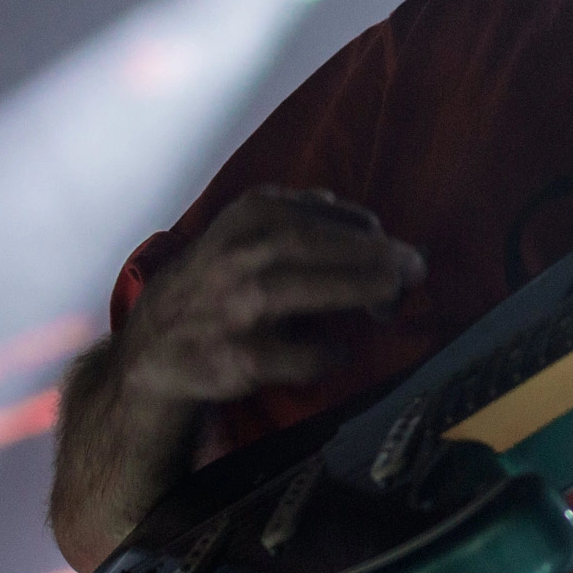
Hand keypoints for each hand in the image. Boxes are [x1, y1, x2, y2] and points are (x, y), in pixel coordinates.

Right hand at [117, 186, 426, 404]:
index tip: (402, 255)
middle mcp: (235, 255)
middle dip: (374, 257)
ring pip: (297, 291)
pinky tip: (338, 353)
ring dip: (355, 292)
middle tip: (417, 271)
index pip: (320, 216)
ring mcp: (228, 306)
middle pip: (313, 245)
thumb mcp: (254, 229)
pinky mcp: (229, 358)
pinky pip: (287, 356)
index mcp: (251, 214)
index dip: (370, 236)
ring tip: (390, 305)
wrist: (155, 346)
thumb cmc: (224, 279)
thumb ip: (310, 219)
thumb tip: (379, 232)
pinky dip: (321, 355)